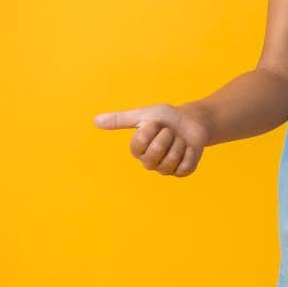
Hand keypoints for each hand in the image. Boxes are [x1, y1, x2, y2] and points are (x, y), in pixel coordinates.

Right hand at [93, 103, 209, 176]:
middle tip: (169, 131)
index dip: (151, 129)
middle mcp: (149, 162)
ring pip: (171, 160)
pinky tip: (189, 147)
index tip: (156, 123)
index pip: (139, 142)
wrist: (192, 121)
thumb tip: (95, 120)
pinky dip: (190, 152)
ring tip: (179, 139)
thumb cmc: (166, 118)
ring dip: (179, 143)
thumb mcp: (143, 115)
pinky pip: (185, 166)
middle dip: (166, 136)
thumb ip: (120, 119)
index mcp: (138, 150)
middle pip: (155, 152)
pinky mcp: (182, 172)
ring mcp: (166, 169)